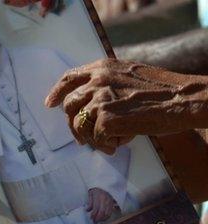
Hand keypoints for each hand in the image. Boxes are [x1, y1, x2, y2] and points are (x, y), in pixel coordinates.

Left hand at [45, 58, 207, 153]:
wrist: (183, 99)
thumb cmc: (162, 91)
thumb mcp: (129, 75)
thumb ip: (106, 83)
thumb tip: (87, 105)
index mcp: (102, 68)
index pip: (69, 78)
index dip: (57, 92)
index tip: (50, 104)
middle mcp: (97, 81)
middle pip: (70, 107)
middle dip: (75, 126)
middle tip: (83, 140)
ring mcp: (100, 99)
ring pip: (79, 126)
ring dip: (92, 139)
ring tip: (111, 142)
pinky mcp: (105, 119)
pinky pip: (96, 139)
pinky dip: (108, 144)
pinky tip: (123, 142)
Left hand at [86, 188, 116, 222]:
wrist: (106, 182)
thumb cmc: (97, 187)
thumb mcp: (91, 193)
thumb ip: (90, 202)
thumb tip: (88, 210)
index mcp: (98, 197)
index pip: (96, 209)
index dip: (93, 215)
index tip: (91, 218)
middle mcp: (105, 200)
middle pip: (102, 213)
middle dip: (98, 219)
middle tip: (94, 222)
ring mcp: (110, 202)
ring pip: (108, 213)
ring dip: (103, 219)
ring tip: (99, 221)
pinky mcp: (112, 203)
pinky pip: (111, 211)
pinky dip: (108, 216)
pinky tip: (104, 218)